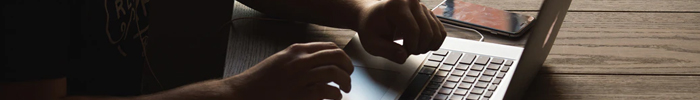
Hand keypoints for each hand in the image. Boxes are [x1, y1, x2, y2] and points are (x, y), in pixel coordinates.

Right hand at [224, 42, 353, 99]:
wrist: (244, 94)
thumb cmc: (261, 81)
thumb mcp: (280, 61)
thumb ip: (299, 58)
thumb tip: (319, 61)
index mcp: (296, 51)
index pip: (328, 47)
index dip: (341, 55)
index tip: (344, 63)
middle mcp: (300, 61)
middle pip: (336, 57)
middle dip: (348, 66)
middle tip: (349, 75)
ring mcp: (301, 77)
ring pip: (334, 73)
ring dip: (345, 82)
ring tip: (344, 88)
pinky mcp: (301, 95)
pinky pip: (327, 91)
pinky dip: (335, 95)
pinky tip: (334, 97)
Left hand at [355, 0, 446, 62]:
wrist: (372, 16)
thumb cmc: (371, 27)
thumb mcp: (371, 43)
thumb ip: (386, 51)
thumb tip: (403, 56)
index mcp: (395, 6)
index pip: (413, 30)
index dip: (411, 47)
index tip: (404, 52)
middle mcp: (411, 2)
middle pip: (427, 32)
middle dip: (419, 48)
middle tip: (408, 51)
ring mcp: (421, 6)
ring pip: (436, 32)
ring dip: (427, 46)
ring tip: (414, 47)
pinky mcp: (428, 13)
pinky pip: (440, 30)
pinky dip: (434, 42)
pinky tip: (422, 44)